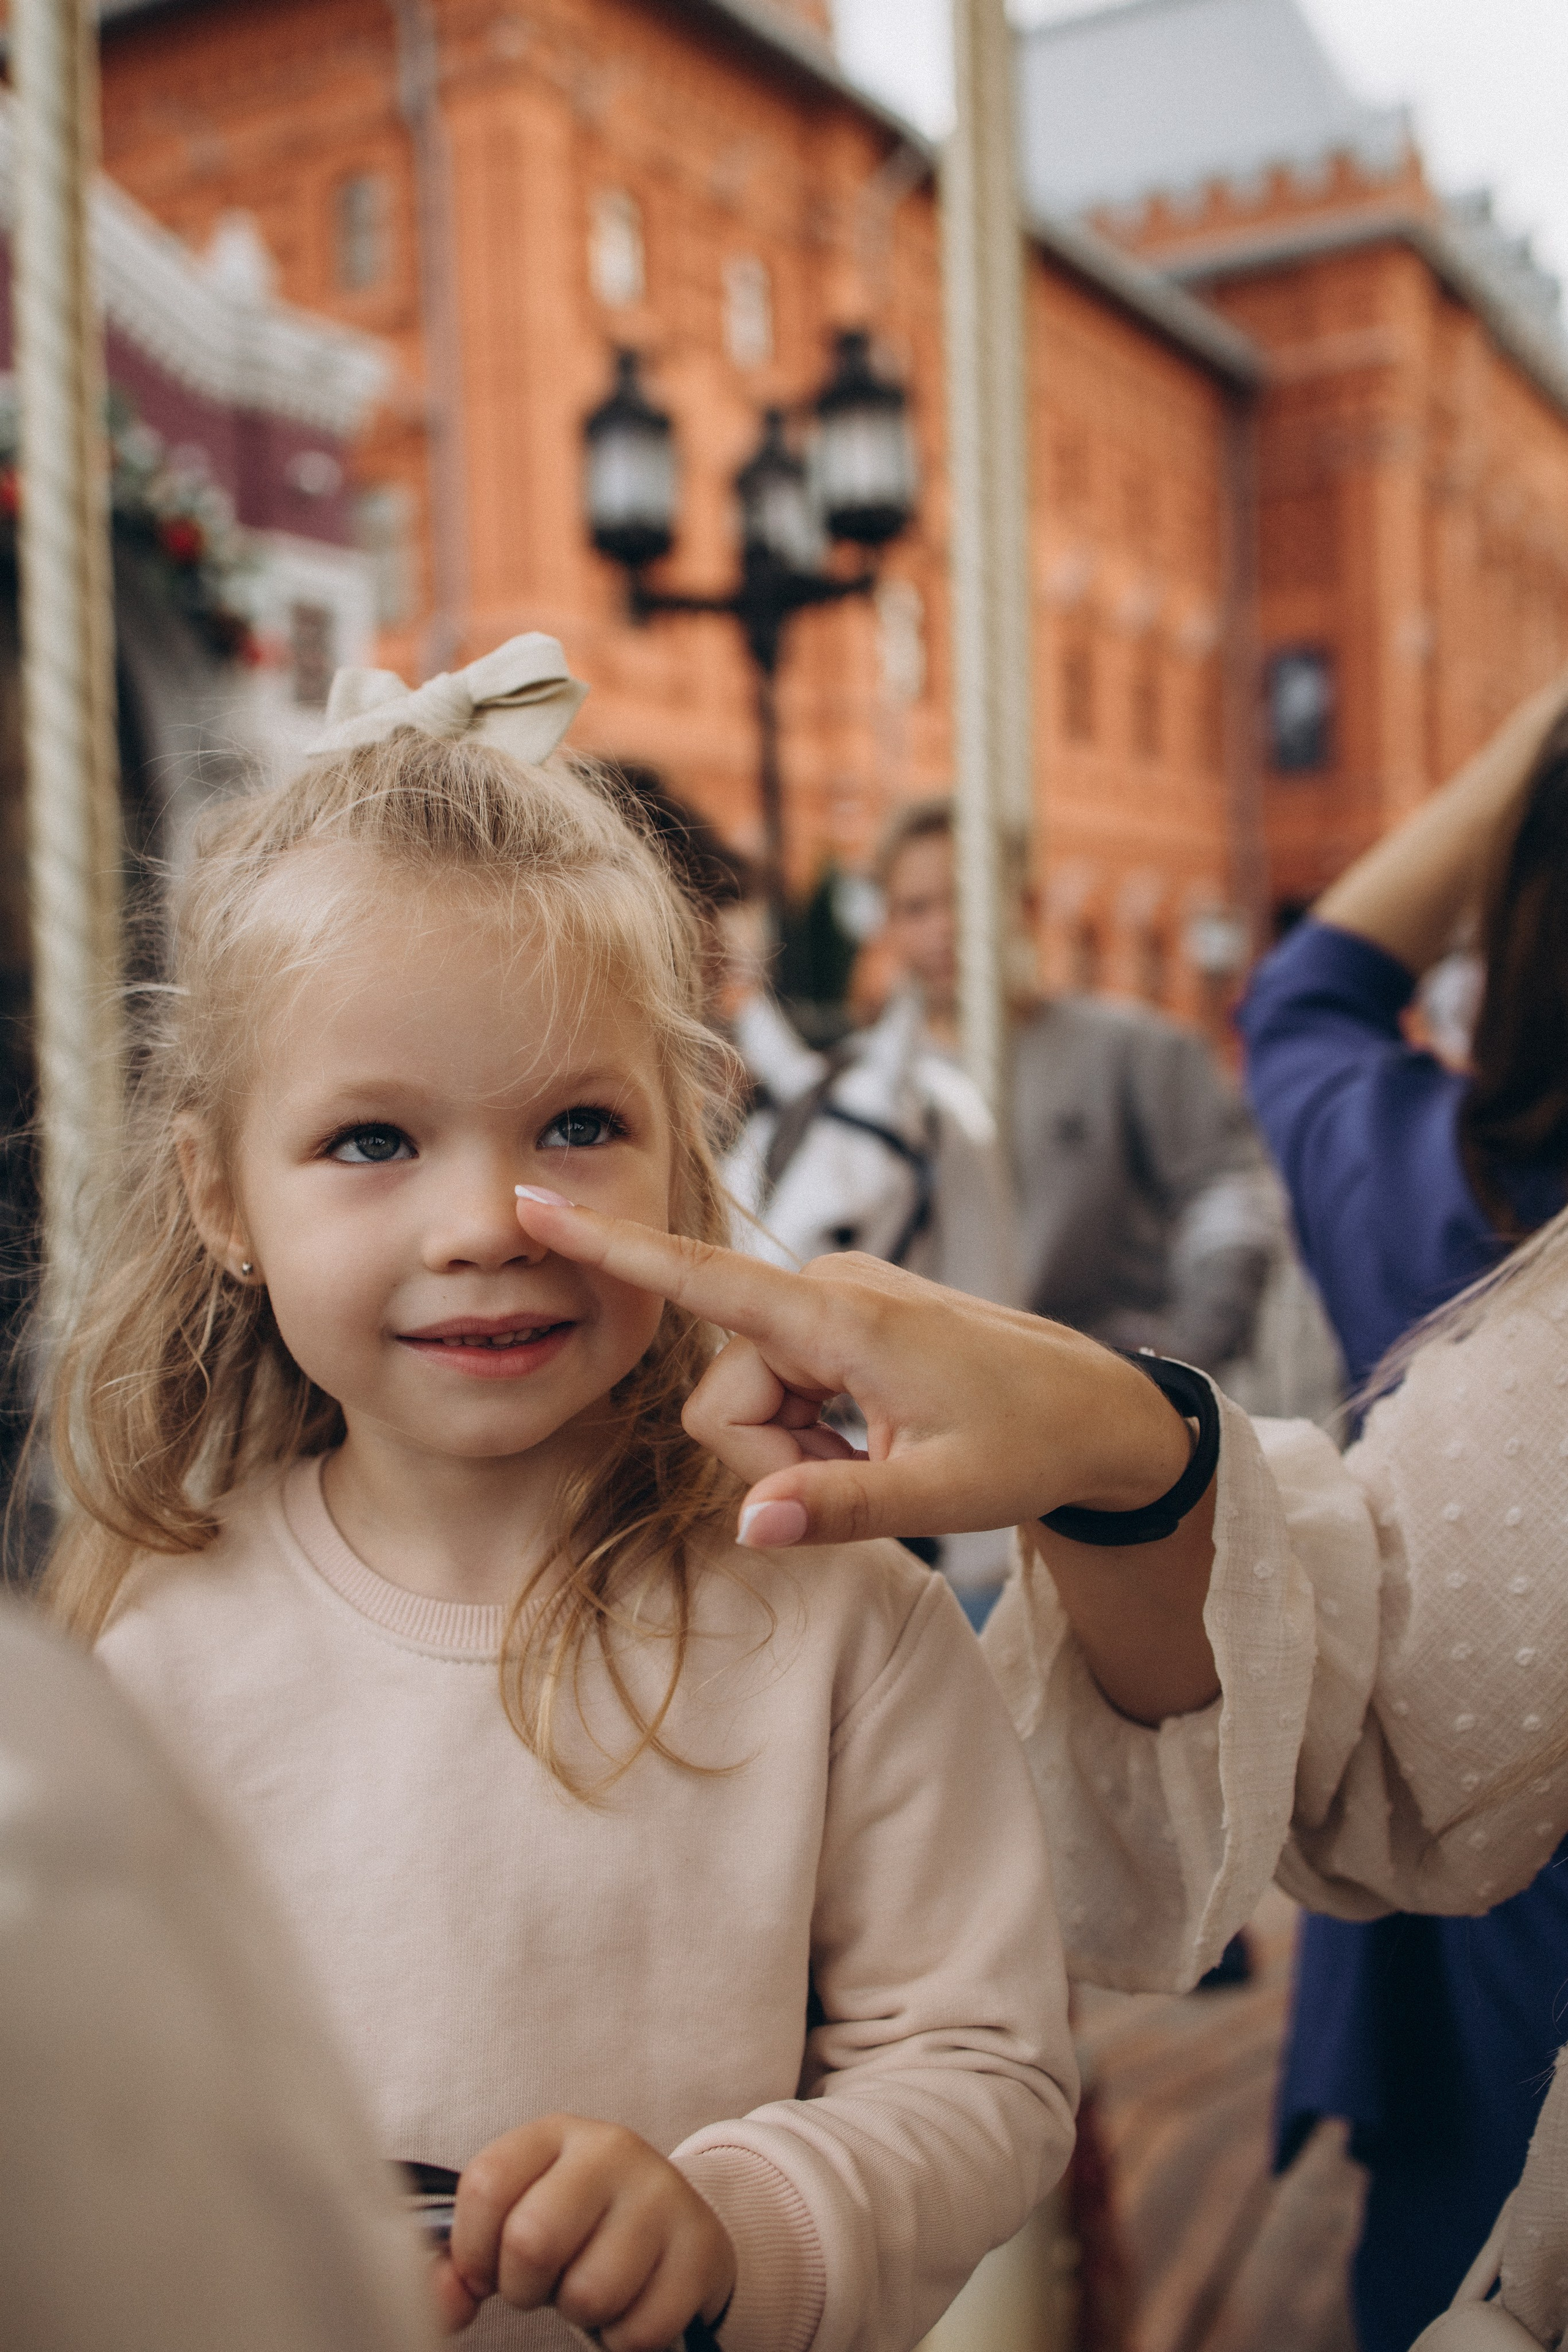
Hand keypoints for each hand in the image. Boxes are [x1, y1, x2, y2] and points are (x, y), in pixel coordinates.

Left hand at [432, 2115, 735, 2344]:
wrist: (674, 2222)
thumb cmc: (579, 2224)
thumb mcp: (519, 2217)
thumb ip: (464, 2260)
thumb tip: (444, 2305)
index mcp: (555, 2134)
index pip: (485, 2184)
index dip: (472, 2247)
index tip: (485, 2268)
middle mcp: (611, 2150)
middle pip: (532, 2238)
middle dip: (524, 2286)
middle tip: (543, 2282)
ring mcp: (661, 2195)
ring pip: (589, 2292)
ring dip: (580, 2312)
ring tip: (591, 2283)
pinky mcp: (701, 2248)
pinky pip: (640, 2329)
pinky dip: (624, 2336)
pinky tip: (631, 2301)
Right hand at [513, 1189, 1191, 1546]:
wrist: (1094, 1409)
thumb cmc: (1031, 1445)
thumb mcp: (943, 1497)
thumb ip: (839, 1511)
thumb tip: (747, 1530)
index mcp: (842, 1318)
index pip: (702, 1277)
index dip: (612, 1249)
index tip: (534, 1202)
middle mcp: (823, 1293)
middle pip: (722, 1400)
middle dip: (771, 1460)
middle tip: (860, 1478)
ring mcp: (828, 1304)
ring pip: (746, 1402)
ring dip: (796, 1453)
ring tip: (877, 1461)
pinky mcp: (834, 1321)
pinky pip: (776, 1390)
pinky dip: (810, 1434)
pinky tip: (871, 1444)